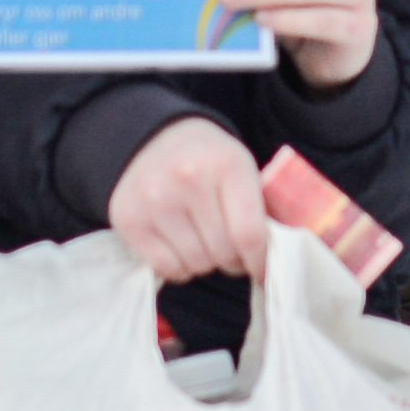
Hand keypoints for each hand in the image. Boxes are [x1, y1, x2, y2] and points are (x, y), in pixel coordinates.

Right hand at [105, 116, 271, 283]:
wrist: (153, 138)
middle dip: (233, 261)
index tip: (264, 273)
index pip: (249, 233)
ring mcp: (154, 199)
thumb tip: (280, 258)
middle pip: (223, 253)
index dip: (261, 261)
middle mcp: (188, 178)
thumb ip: (263, 207)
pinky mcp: (129, 219)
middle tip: (231, 251)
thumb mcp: (242, 167)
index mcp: (227, 164)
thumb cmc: (208, 161)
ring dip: (206, 263)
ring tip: (204, 242)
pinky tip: (181, 247)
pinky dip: (180, 268)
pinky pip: (166, 268)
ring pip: (196, 265)